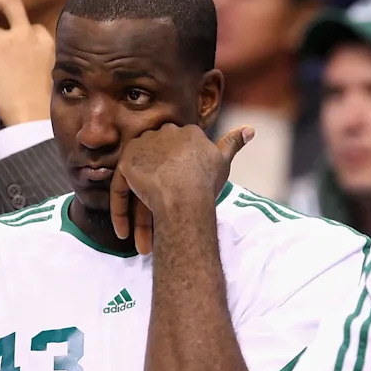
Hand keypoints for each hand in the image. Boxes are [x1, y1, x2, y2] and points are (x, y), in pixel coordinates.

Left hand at [0, 0, 53, 125]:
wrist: (35, 118)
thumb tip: (14, 58)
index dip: (20, 35)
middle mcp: (29, 36)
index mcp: (48, 42)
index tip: (14, 50)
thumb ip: (34, 59)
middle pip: (11, 3)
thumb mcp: (49, 76)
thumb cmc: (43, 106)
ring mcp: (9, 41)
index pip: (31, 26)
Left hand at [109, 124, 253, 252]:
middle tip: (163, 220)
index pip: (177, 150)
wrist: (185, 192)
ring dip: (138, 213)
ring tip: (142, 242)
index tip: (181, 194)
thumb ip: (234, 143)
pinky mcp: (126, 164)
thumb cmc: (207, 180)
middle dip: (159, 192)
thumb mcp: (223, 160)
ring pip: (139, 180)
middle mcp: (161, 132)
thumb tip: (250, 129)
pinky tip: (123, 234)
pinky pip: (120, 189)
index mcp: (185, 131)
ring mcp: (141, 147)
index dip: (179, 173)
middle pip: (158, 164)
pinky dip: (120, 212)